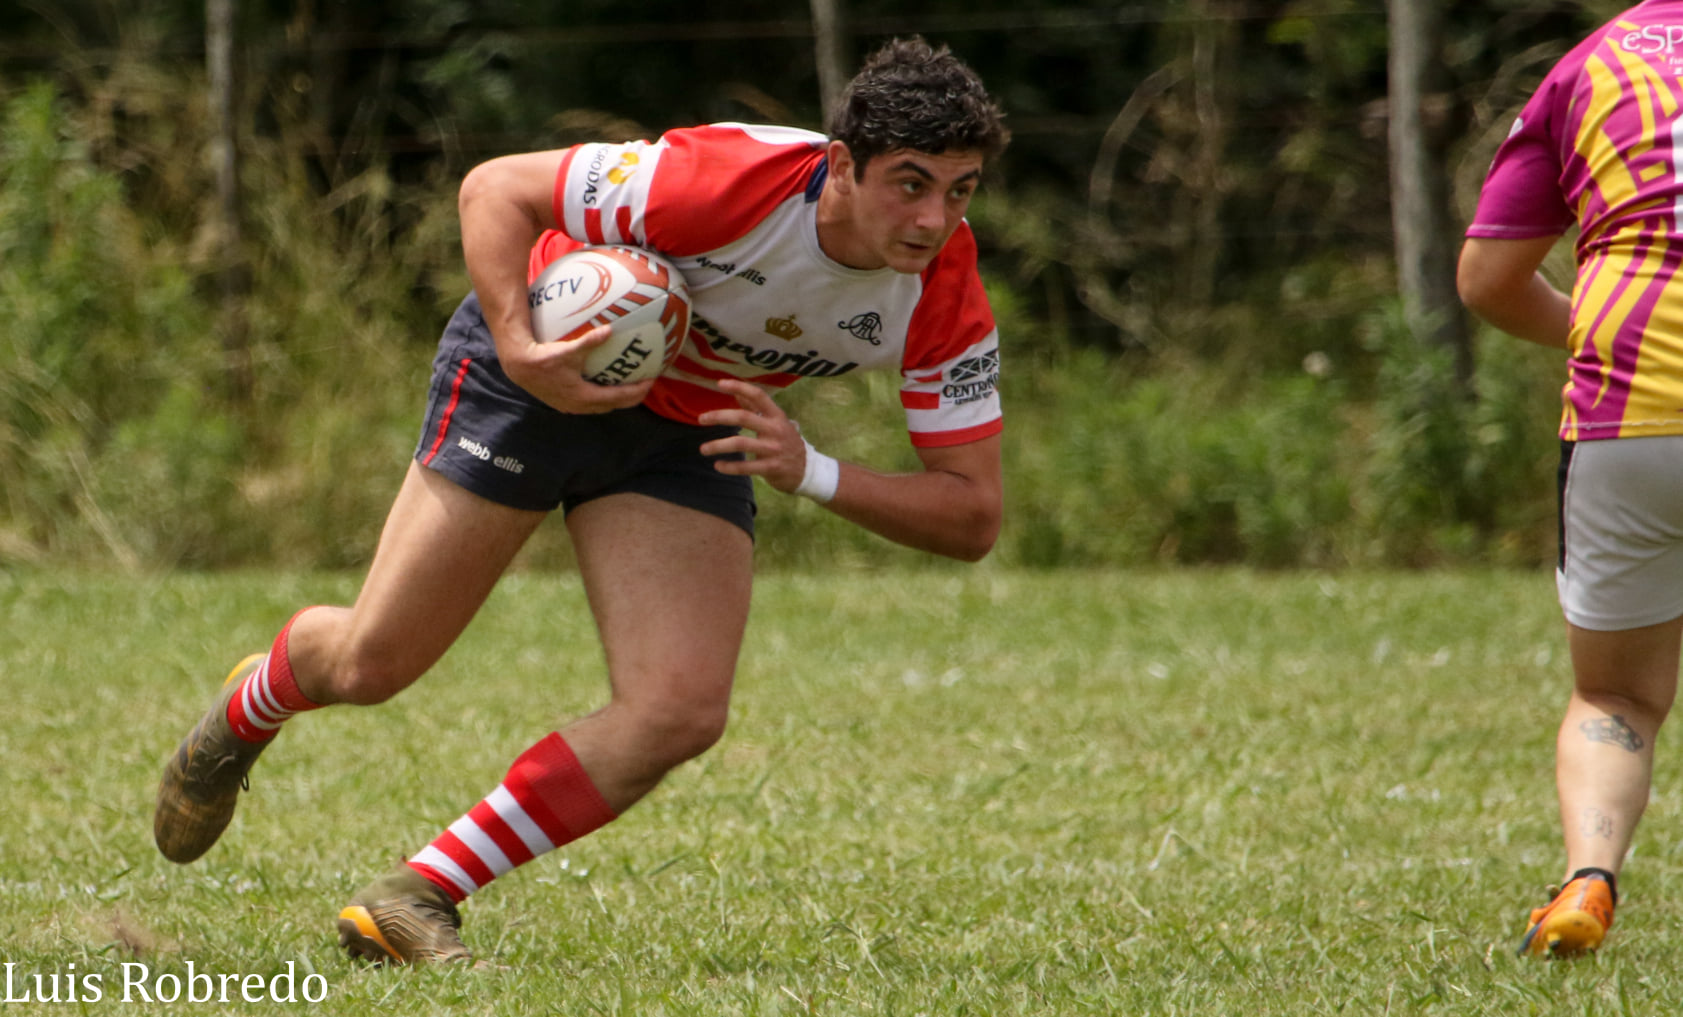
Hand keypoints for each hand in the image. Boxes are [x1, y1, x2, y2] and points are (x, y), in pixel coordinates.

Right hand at [500, 324, 654, 413]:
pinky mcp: (563, 401)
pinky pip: (589, 402)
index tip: (650, 381)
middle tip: (644, 384)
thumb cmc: (542, 358)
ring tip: (628, 385)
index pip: (618, 398)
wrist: (519, 366)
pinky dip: (601, 395)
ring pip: (601, 406)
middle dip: (631, 397)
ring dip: (616, 398)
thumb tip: (610, 329)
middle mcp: (579, 405)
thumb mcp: (568, 349)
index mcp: (585, 396)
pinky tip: (602, 382)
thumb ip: (590, 341)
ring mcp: (570, 406)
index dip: (636, 391)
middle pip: (613, 405)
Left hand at [697, 378, 807, 492]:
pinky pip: (746, 467)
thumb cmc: (787, 442)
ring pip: (741, 443)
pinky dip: (729, 467)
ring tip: (703, 449)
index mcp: (776, 416)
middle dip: (720, 416)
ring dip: (719, 445)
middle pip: (744, 418)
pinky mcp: (771, 467)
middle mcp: (775, 430)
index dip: (739, 387)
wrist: (807, 470)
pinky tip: (718, 465)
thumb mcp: (777, 422)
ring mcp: (773, 449)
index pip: (758, 396)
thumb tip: (737, 393)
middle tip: (701, 419)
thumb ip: (757, 408)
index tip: (720, 383)